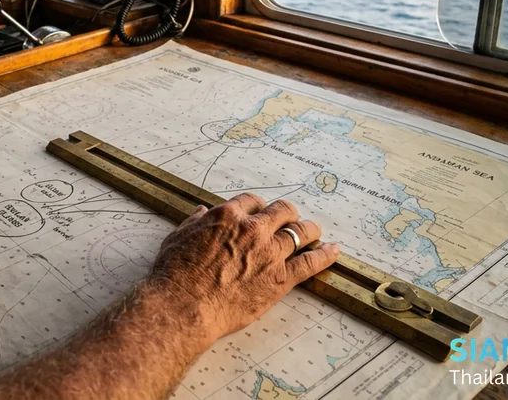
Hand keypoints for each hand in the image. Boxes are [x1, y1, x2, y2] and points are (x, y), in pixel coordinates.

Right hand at [145, 193, 339, 343]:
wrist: (183, 305)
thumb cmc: (175, 273)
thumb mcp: (178, 237)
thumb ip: (193, 222)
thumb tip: (202, 213)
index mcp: (228, 216)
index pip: (251, 201)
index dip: (258, 206)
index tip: (260, 212)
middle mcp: (253, 230)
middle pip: (281, 211)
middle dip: (287, 213)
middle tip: (290, 219)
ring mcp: (269, 254)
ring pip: (300, 232)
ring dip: (309, 230)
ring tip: (315, 231)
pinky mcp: (280, 279)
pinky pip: (310, 263)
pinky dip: (324, 255)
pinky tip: (333, 250)